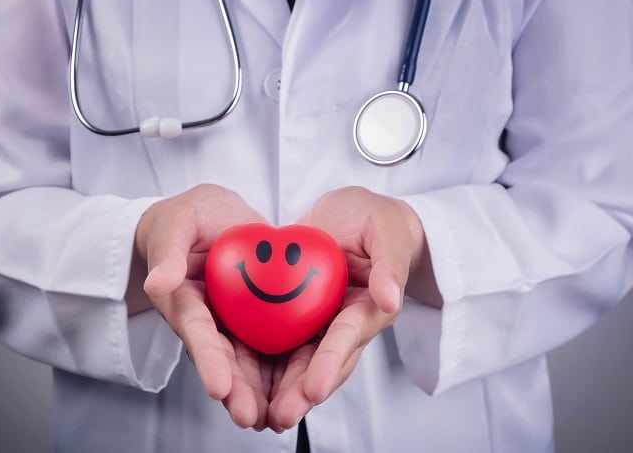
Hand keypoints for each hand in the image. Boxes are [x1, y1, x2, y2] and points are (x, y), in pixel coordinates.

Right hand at [134, 184, 271, 429]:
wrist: (214, 217)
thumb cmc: (188, 218)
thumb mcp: (178, 223)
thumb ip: (169, 251)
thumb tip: (157, 283)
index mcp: (184, 300)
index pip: (196, 331)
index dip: (207, 359)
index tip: (218, 387)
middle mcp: (209, 319)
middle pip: (223, 358)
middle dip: (236, 389)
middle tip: (249, 417)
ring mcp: (233, 321)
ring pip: (247, 360)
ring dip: (260, 390)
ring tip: (276, 419)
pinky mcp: (258, 317)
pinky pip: (272, 343)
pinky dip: (284, 367)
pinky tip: (301, 390)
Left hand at [266, 186, 440, 430]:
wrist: (353, 216)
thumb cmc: (376, 220)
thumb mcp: (387, 230)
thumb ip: (390, 262)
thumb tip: (390, 298)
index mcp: (369, 307)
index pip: (348, 336)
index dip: (331, 362)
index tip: (315, 388)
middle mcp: (345, 323)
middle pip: (323, 362)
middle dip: (303, 392)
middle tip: (281, 416)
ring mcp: (321, 324)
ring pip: (300, 362)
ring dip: (282, 390)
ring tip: (259, 417)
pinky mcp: (300, 317)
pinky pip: (281, 343)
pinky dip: (264, 365)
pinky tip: (243, 384)